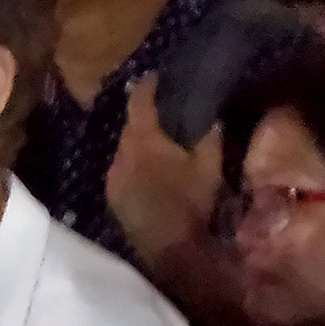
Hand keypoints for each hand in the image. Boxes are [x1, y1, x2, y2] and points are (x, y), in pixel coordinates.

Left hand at [107, 74, 224, 261]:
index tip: (156, 77)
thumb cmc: (191, 204)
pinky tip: (151, 173)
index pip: (139, 101)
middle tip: (164, 114)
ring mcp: (112, 176)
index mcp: (142, 140)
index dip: (147, 86)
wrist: (169, 249)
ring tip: (160, 145)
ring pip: (125, 149)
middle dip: (145, 118)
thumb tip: (212, 119)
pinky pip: (122, 170)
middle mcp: (120, 153)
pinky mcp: (111, 195)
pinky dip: (135, 165)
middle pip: (130, 126)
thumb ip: (210, 139)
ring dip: (140, 144)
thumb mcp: (209, 168)